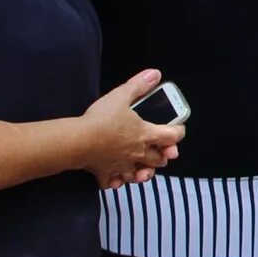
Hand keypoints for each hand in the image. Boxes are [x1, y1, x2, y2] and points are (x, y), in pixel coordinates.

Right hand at [79, 70, 182, 188]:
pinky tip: (117, 177)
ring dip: (145, 172)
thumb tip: (154, 74)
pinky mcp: (107, 174)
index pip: (172, 135)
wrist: (79, 140)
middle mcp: (138, 153)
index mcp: (145, 134)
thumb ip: (138, 85)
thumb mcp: (121, 96)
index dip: (178, 132)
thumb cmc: (101, 119)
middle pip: (159, 159)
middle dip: (162, 155)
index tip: (177, 130)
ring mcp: (123, 166)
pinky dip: (117, 181)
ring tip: (144, 169)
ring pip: (140, 175)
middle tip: (161, 151)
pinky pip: (115, 183)